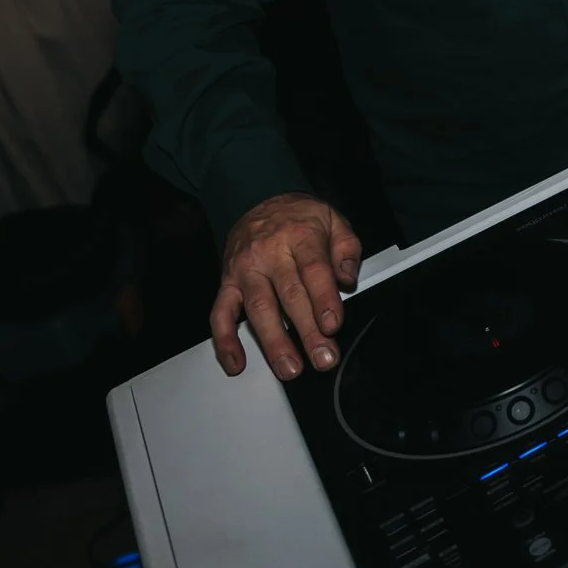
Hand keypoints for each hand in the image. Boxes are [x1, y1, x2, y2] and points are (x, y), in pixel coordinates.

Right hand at [210, 191, 361, 379]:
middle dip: (306, 331)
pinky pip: (220, 313)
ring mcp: (245, 270)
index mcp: (300, 236)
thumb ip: (346, 249)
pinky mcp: (227, 283)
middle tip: (321, 358)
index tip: (332, 326)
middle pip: (289, 295)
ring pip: (257, 308)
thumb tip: (347, 279)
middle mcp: (269, 254)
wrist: (257, 199)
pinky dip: (225, 340)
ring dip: (273, 342)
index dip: (323, 299)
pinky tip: (236, 363)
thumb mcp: (333, 220)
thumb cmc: (300, 218)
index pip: (313, 270)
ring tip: (289, 368)